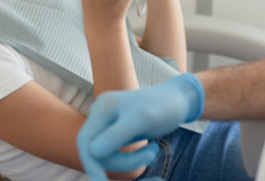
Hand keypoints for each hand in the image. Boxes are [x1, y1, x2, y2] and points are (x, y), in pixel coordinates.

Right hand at [77, 74, 203, 180]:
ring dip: (132, 160)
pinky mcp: (117, 131)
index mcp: (102, 108)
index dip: (91, 164)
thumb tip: (93, 153)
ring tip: (155, 150)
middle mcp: (100, 114)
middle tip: (151, 155)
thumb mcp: (142, 120)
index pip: (85, 141)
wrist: (179, 99)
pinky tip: (152, 148)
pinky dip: (134, 158)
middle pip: (95, 150)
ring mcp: (107, 122)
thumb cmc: (164, 107)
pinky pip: (117, 152)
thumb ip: (117, 135)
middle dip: (122, 161)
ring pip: (107, 155)